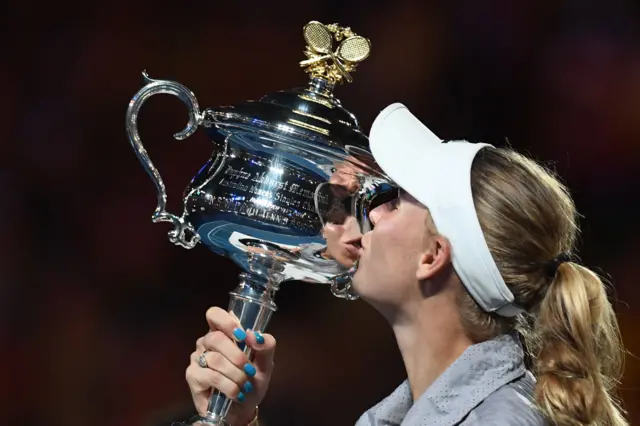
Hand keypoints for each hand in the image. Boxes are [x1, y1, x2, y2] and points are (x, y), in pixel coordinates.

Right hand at [186, 307, 275, 425]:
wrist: (244, 408)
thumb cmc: (252, 382)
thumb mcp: (266, 363)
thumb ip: (266, 346)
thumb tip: (255, 335)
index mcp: (223, 333)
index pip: (214, 315)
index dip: (226, 321)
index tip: (241, 335)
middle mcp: (206, 342)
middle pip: (216, 337)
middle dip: (237, 356)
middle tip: (249, 369)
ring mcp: (197, 358)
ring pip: (215, 359)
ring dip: (235, 374)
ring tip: (244, 384)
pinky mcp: (193, 376)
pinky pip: (210, 376)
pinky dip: (228, 386)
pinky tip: (235, 392)